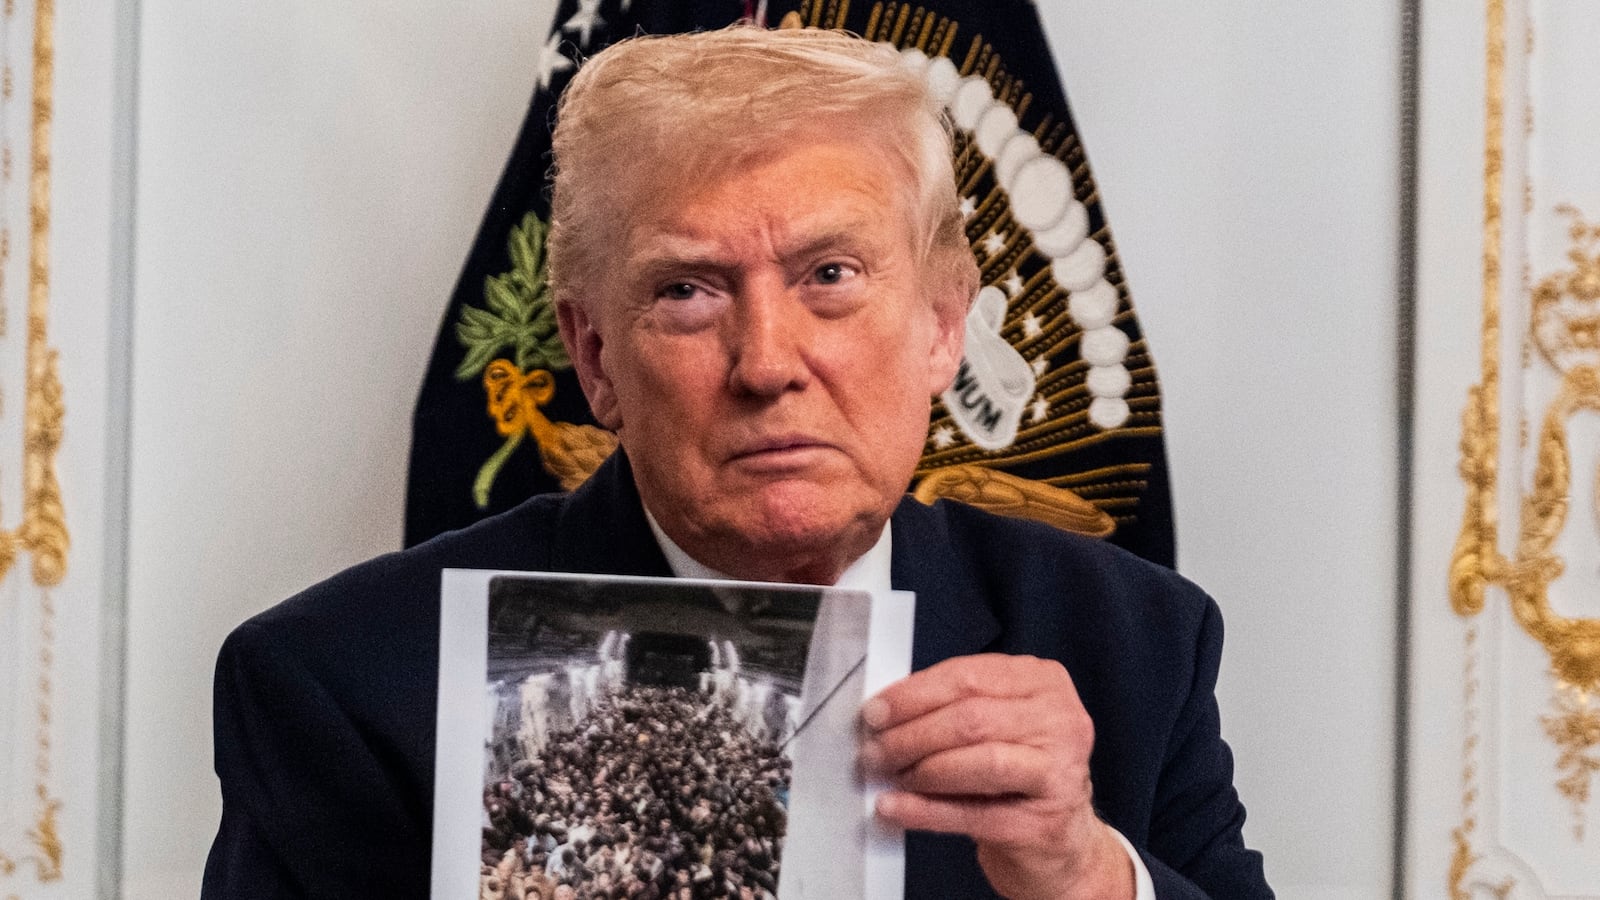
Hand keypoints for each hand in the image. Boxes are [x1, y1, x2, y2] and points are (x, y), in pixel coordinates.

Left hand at [859, 653, 1133, 899]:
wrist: (1056, 838)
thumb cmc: (1016, 770)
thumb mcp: (994, 723)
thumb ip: (950, 707)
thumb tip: (885, 711)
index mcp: (1043, 681)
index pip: (968, 677)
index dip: (914, 694)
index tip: (876, 711)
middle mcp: (1061, 720)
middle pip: (971, 718)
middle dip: (911, 733)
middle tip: (875, 748)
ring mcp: (1059, 772)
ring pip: (978, 761)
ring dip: (920, 769)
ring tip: (888, 775)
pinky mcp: (1045, 822)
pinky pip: (974, 813)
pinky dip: (925, 810)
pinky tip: (895, 807)